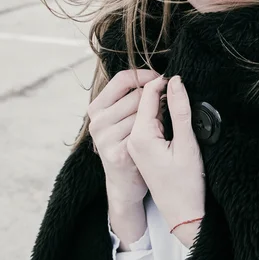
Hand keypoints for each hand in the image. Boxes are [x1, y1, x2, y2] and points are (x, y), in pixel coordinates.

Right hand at [87, 68, 160, 205]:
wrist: (125, 184)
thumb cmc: (128, 144)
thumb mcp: (121, 118)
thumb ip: (129, 97)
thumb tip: (154, 75)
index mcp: (96, 107)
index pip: (122, 78)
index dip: (146, 75)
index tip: (162, 79)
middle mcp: (97, 122)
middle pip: (137, 96)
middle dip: (154, 100)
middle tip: (162, 112)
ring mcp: (105, 138)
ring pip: (143, 114)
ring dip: (157, 119)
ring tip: (156, 130)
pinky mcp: (117, 154)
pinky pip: (146, 133)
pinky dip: (156, 135)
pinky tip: (155, 143)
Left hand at [127, 75, 205, 232]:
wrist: (181, 213)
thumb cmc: (186, 184)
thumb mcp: (187, 144)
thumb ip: (180, 111)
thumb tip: (175, 82)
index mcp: (139, 136)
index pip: (146, 94)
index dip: (163, 82)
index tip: (180, 78)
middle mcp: (130, 138)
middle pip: (141, 100)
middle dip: (159, 90)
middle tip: (180, 89)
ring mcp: (133, 144)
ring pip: (142, 109)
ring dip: (157, 101)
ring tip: (176, 102)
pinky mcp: (139, 148)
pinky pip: (144, 121)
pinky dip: (156, 114)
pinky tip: (169, 116)